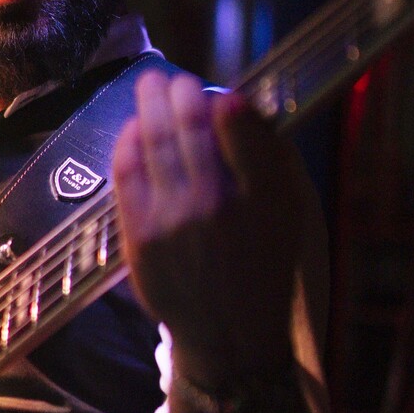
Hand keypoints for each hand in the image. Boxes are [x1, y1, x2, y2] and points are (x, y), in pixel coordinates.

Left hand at [112, 71, 301, 381]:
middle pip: (191, 126)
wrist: (229, 333)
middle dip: (179, 93)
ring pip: (155, 141)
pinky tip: (133, 127)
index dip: (226, 102)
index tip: (220, 93)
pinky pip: (126, 172)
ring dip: (150, 104)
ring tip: (150, 86)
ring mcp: (174, 219)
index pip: (242, 127)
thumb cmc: (261, 265)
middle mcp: (218, 204)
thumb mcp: (287, 214)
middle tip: (174, 79)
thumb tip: (240, 104)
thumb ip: (269, 159)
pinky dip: (128, 141)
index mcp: (264, 197)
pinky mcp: (140, 235)